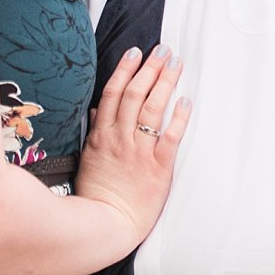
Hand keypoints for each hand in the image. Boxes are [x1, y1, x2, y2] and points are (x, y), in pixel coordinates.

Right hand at [76, 46, 189, 235]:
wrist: (106, 225)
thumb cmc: (97, 194)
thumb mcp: (88, 159)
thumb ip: (94, 133)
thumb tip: (96, 111)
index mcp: (101, 136)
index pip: (113, 94)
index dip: (125, 70)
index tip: (136, 52)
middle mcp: (120, 139)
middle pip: (135, 95)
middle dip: (150, 69)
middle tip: (164, 50)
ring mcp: (139, 152)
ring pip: (152, 109)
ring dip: (165, 83)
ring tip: (176, 64)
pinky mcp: (157, 167)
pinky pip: (170, 137)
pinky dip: (179, 117)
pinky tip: (186, 100)